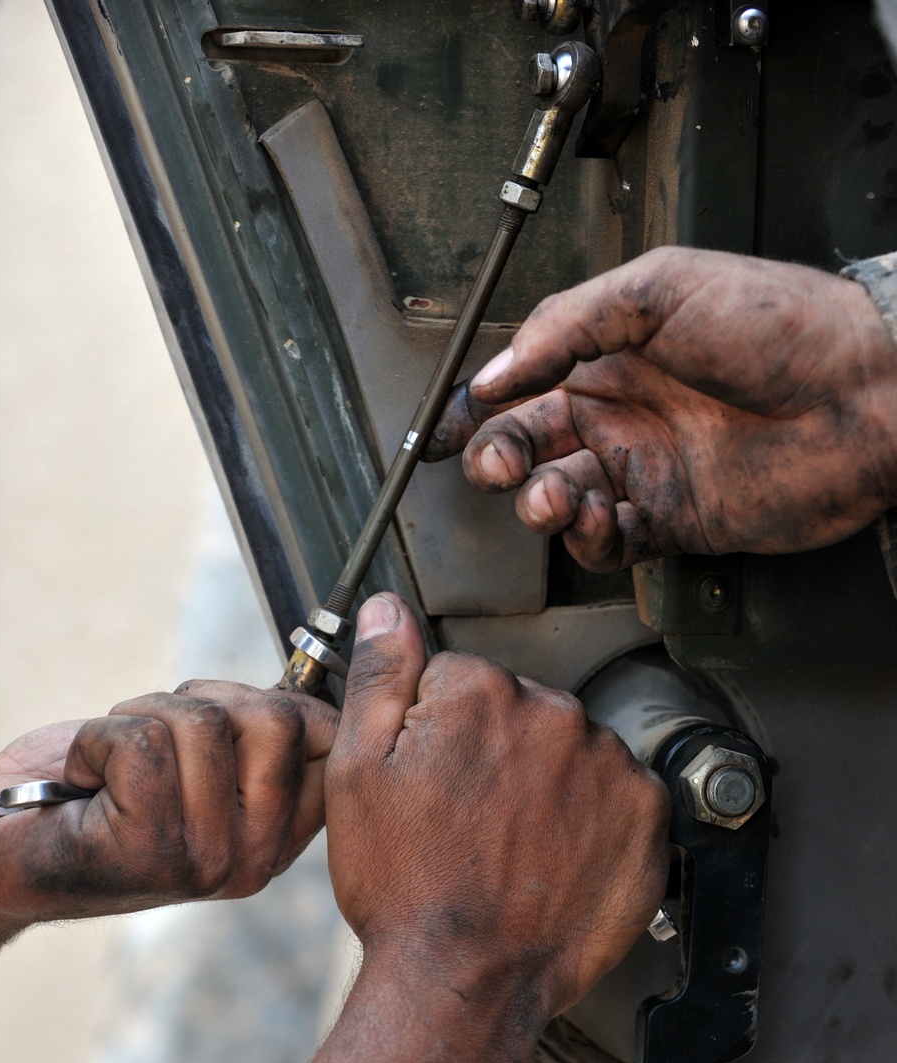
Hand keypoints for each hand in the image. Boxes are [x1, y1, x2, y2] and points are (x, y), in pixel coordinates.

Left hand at [0, 682, 337, 949]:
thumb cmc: (88, 795)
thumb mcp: (196, 759)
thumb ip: (256, 735)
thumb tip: (311, 682)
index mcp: (278, 838)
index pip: (332, 739)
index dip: (287, 700)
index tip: (223, 713)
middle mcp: (255, 859)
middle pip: (279, 718)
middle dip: (202, 701)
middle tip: (153, 740)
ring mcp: (208, 860)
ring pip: (206, 723)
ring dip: (141, 717)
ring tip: (112, 763)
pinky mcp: (151, 851)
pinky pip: (142, 742)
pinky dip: (95, 740)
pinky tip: (83, 781)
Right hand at [325, 594, 668, 1028]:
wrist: (463, 981)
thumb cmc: (404, 887)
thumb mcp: (357, 774)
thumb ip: (380, 678)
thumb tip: (389, 610)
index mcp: (480, 691)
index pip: (459, 680)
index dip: (435, 734)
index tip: (432, 784)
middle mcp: (556, 713)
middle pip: (520, 709)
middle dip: (496, 752)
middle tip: (467, 822)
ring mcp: (608, 764)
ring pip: (570, 751)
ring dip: (547, 783)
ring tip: (510, 846)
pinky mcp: (647, 815)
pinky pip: (617, 793)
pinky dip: (593, 819)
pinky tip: (552, 858)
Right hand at [425, 247, 896, 569]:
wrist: (862, 392)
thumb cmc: (780, 323)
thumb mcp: (661, 287)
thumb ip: (567, 324)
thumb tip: (496, 369)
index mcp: (611, 353)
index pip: (522, 385)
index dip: (475, 409)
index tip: (441, 430)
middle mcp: (623, 413)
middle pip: (530, 447)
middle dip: (499, 460)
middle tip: (494, 465)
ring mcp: (647, 469)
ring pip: (563, 499)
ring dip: (541, 503)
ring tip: (550, 497)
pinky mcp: (675, 520)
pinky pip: (611, 542)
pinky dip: (591, 538)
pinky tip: (596, 518)